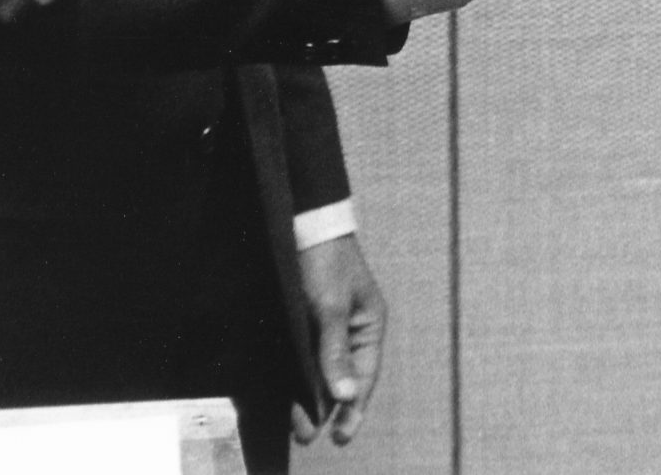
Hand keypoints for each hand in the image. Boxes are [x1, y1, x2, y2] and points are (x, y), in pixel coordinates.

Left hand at [291, 233, 384, 447]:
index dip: (352, 409)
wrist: (303, 221)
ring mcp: (331, 325)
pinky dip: (301, 376)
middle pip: (342, 377)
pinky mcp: (310, 320)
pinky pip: (307, 356)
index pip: (363, 376)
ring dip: (312, 396)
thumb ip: (334, 352)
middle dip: (327, 409)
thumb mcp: (330, 307)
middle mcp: (353, 329)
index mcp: (369, 325)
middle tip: (307, 438)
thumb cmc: (324, 260)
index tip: (340, 437)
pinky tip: (291, 394)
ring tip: (298, 426)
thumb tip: (344, 396)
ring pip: (323, 369)